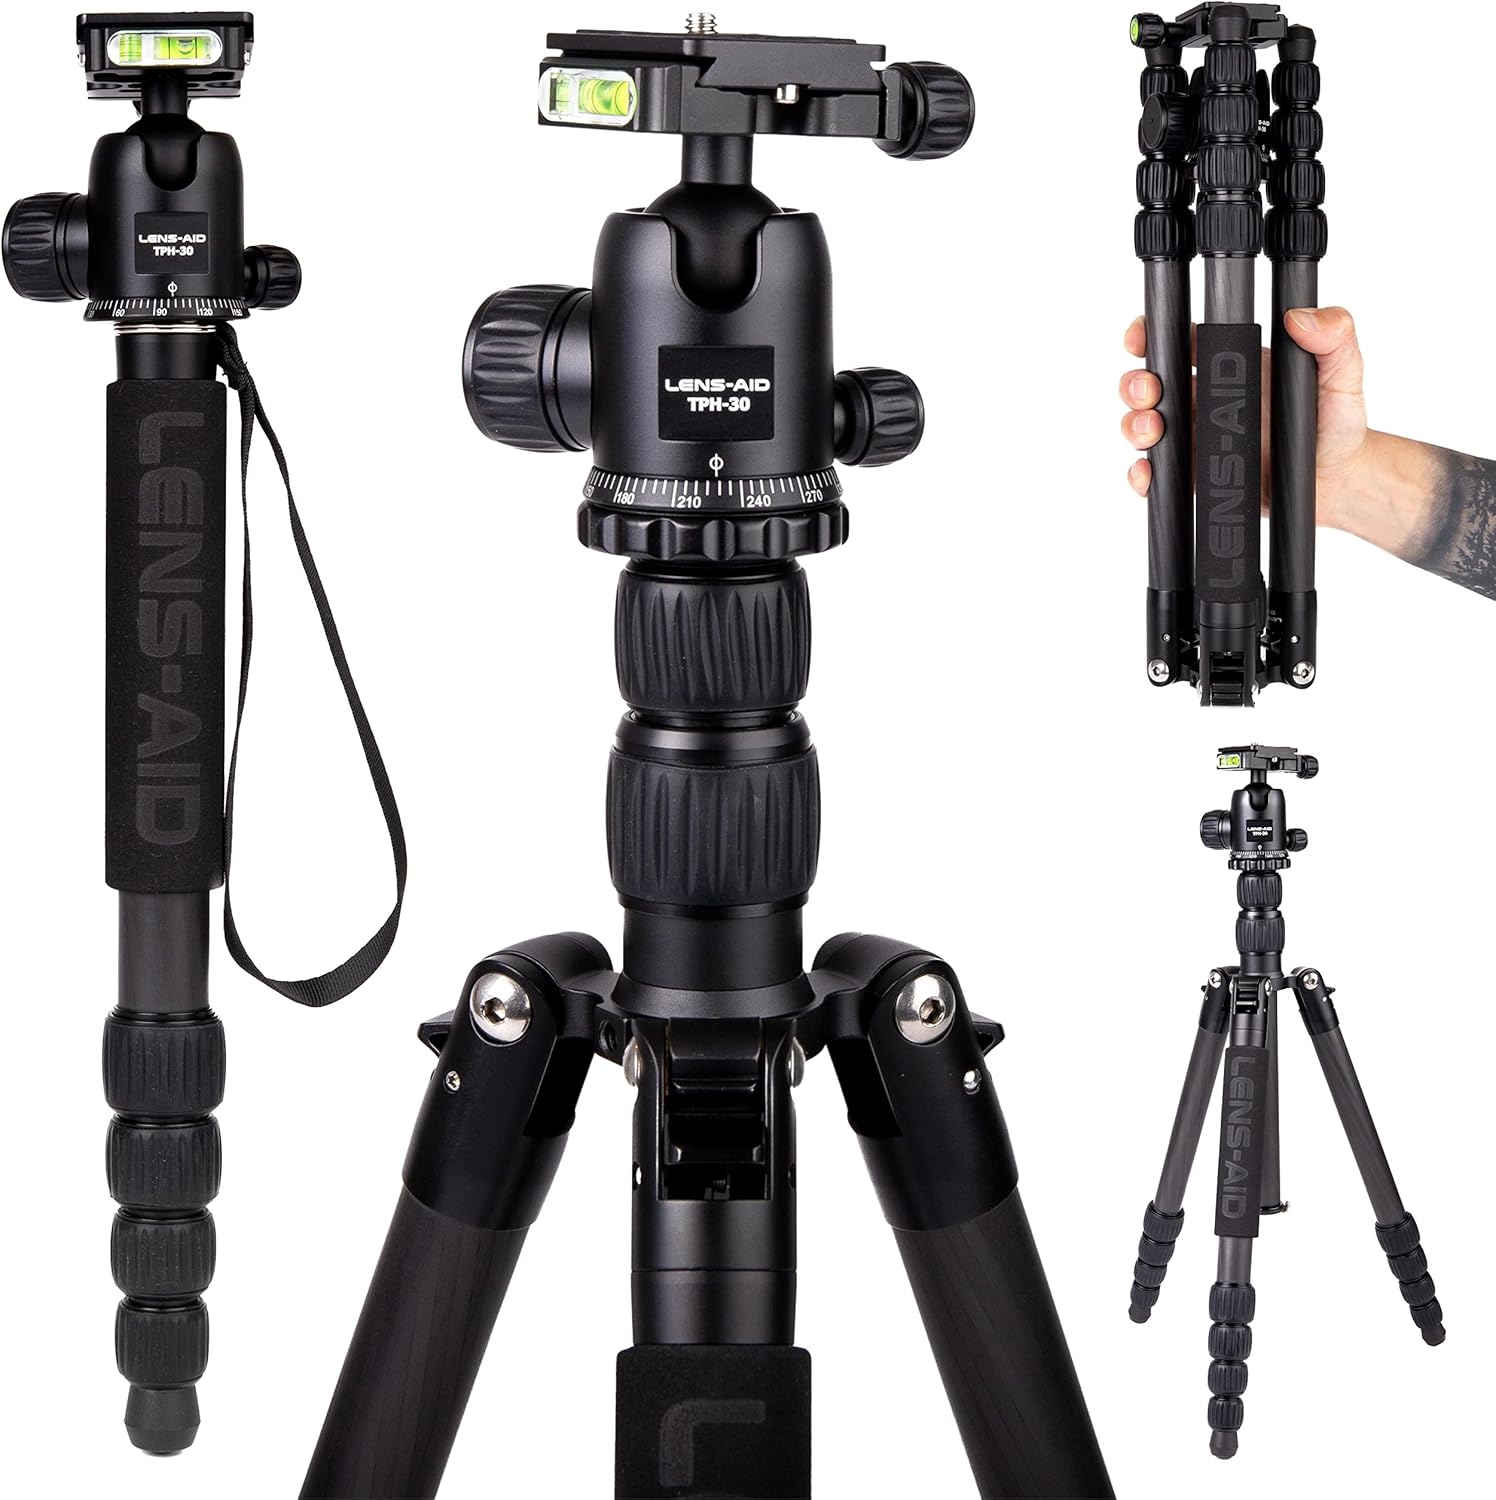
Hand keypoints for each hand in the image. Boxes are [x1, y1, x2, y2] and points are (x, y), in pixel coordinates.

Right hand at [1118, 307, 1367, 531]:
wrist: (1337, 482)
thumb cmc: (1338, 424)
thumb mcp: (1345, 372)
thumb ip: (1335, 338)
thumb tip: (1300, 317)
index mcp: (1232, 365)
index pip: (1181, 341)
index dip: (1151, 335)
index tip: (1140, 339)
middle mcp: (1208, 399)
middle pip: (1153, 384)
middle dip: (1136, 386)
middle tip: (1148, 394)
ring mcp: (1198, 437)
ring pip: (1147, 426)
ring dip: (1135, 427)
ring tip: (1152, 432)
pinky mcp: (1196, 474)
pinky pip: (1159, 473)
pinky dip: (1143, 475)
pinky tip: (1150, 473)